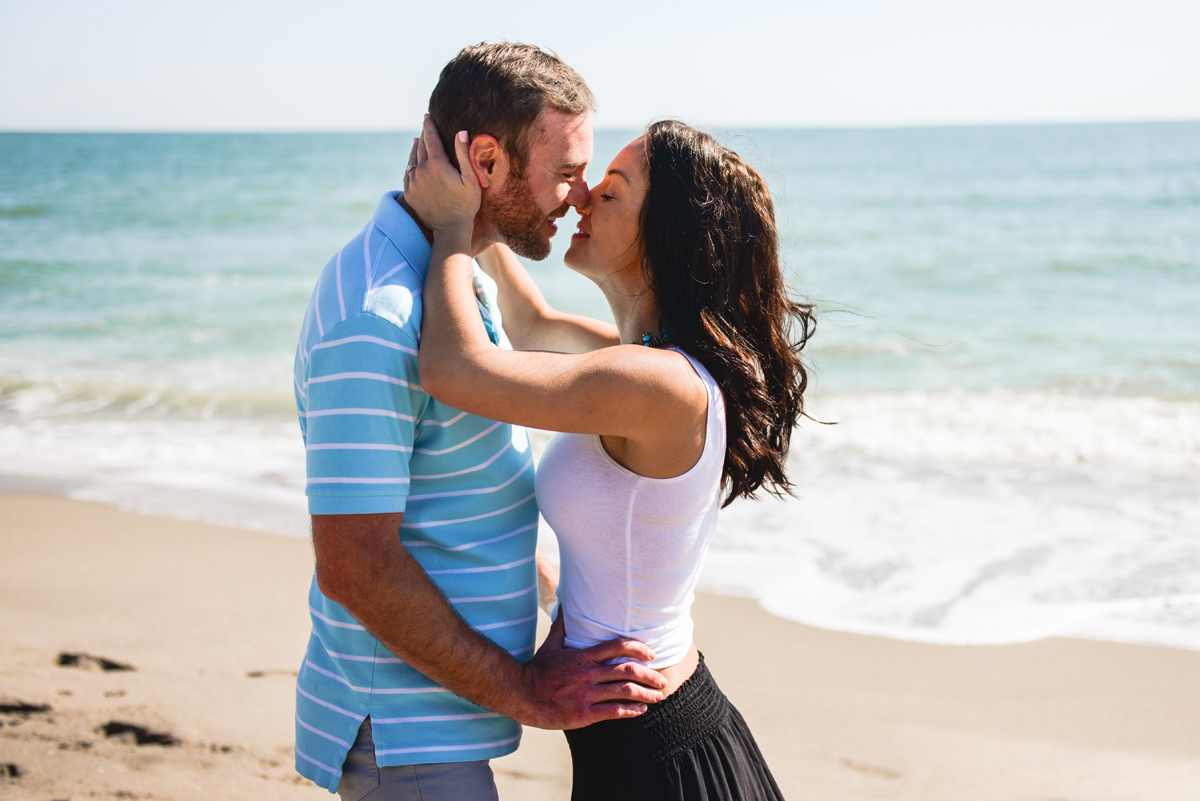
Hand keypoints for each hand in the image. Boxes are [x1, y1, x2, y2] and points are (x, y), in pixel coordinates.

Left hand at [404, 116, 480, 236]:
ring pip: (411, 159)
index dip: (429, 125)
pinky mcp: (409, 193)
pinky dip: (410, 164)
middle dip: (423, 135)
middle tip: (424, 126)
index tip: (426, 115)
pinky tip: (412, 162)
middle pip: (420, 146)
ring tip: (417, 141)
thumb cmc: (466, 204)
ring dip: (415, 148)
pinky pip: (407, 173)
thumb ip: (464, 154)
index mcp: (437, 164)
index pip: (430, 138)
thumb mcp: (471, 179)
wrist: (450, 228)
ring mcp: (413, 182)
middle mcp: (421, 170)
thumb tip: (460, 131)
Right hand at [515, 613, 666, 729]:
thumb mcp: (551, 644)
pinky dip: (631, 711)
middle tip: (662, 679)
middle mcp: (587, 674)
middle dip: (649, 675)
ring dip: (646, 694)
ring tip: (659, 696)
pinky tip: (641, 710)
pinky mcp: (583, 714)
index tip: (652, 654)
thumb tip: (563, 604)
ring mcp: (586, 694)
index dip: (638, 648)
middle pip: (626, 671)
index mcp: (582, 656)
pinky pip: (613, 712)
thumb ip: (562, 626)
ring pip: (624, 692)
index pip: (616, 647)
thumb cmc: (538, 669)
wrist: (521, 694)